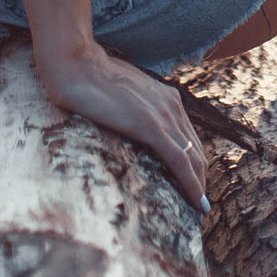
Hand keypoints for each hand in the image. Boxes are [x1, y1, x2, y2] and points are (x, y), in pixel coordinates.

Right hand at [35, 43, 211, 212]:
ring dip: (199, 187)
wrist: (76, 65)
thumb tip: (128, 125)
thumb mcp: (121, 94)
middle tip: (200, 207)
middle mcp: (171, 105)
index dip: (194, 164)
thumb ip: (133, 109)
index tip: (195, 185)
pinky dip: (191, 184)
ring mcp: (163, 115)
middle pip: (196, 151)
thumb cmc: (90, 79)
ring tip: (199, 211)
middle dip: (200, 179)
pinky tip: (195, 201)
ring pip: (193, 159)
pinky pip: (180, 161)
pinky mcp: (151, 127)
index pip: (189, 138)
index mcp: (166, 98)